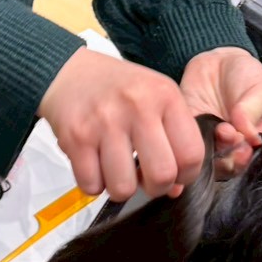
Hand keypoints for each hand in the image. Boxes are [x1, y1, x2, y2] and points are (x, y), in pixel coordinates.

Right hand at [38, 49, 205, 200]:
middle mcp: (138, 106)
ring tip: (117, 170)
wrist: (69, 72)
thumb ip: (173, 138)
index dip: (186, 175)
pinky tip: (95, 164)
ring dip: (121, 188)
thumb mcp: (155, 97)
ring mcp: (105, 122)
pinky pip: (91, 185)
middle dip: (154, 188)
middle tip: (144, 177)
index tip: (175, 175)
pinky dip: (94, 183)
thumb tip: (176, 189)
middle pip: (161, 176)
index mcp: (165, 95)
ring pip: (124, 188)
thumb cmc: (118, 90)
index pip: (192, 154)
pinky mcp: (75, 137)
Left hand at [180, 47, 261, 172]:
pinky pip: (183, 144)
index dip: (244, 157)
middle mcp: (230, 148)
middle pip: (226, 167)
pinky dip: (187, 141)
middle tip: (226, 131)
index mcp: (252, 143)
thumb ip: (254, 112)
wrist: (219, 62)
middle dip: (226, 155)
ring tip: (216, 127)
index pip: (248, 162)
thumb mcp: (259, 90)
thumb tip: (252, 137)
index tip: (242, 141)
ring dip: (208, 150)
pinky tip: (196, 126)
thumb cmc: (246, 76)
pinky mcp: (187, 132)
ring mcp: (208, 142)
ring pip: (204, 161)